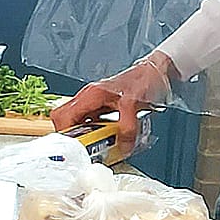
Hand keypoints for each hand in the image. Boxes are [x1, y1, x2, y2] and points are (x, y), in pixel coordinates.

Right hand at [49, 54, 173, 160]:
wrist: (155, 72)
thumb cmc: (144, 79)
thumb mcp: (134, 104)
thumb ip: (127, 127)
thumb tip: (123, 146)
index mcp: (90, 95)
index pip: (63, 117)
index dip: (65, 134)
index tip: (74, 147)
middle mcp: (88, 98)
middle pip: (63, 119)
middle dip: (70, 135)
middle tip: (83, 147)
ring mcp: (94, 102)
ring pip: (76, 122)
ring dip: (83, 135)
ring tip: (95, 145)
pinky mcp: (102, 107)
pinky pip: (91, 122)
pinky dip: (95, 133)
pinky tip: (107, 138)